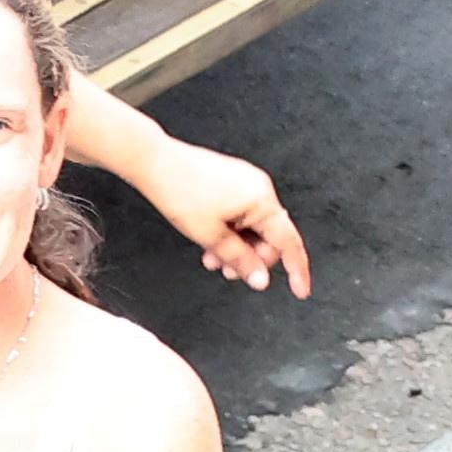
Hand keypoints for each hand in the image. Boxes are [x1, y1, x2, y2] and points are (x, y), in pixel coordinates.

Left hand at [136, 136, 311, 295]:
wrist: (151, 160)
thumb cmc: (177, 189)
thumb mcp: (210, 236)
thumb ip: (240, 260)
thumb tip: (260, 279)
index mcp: (262, 200)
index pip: (289, 243)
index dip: (296, 270)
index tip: (300, 291)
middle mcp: (260, 188)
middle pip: (269, 237)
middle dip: (250, 258)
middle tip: (228, 271)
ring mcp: (246, 182)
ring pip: (252, 227)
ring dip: (236, 247)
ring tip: (212, 259)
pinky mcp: (232, 180)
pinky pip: (241, 212)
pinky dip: (230, 230)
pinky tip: (211, 240)